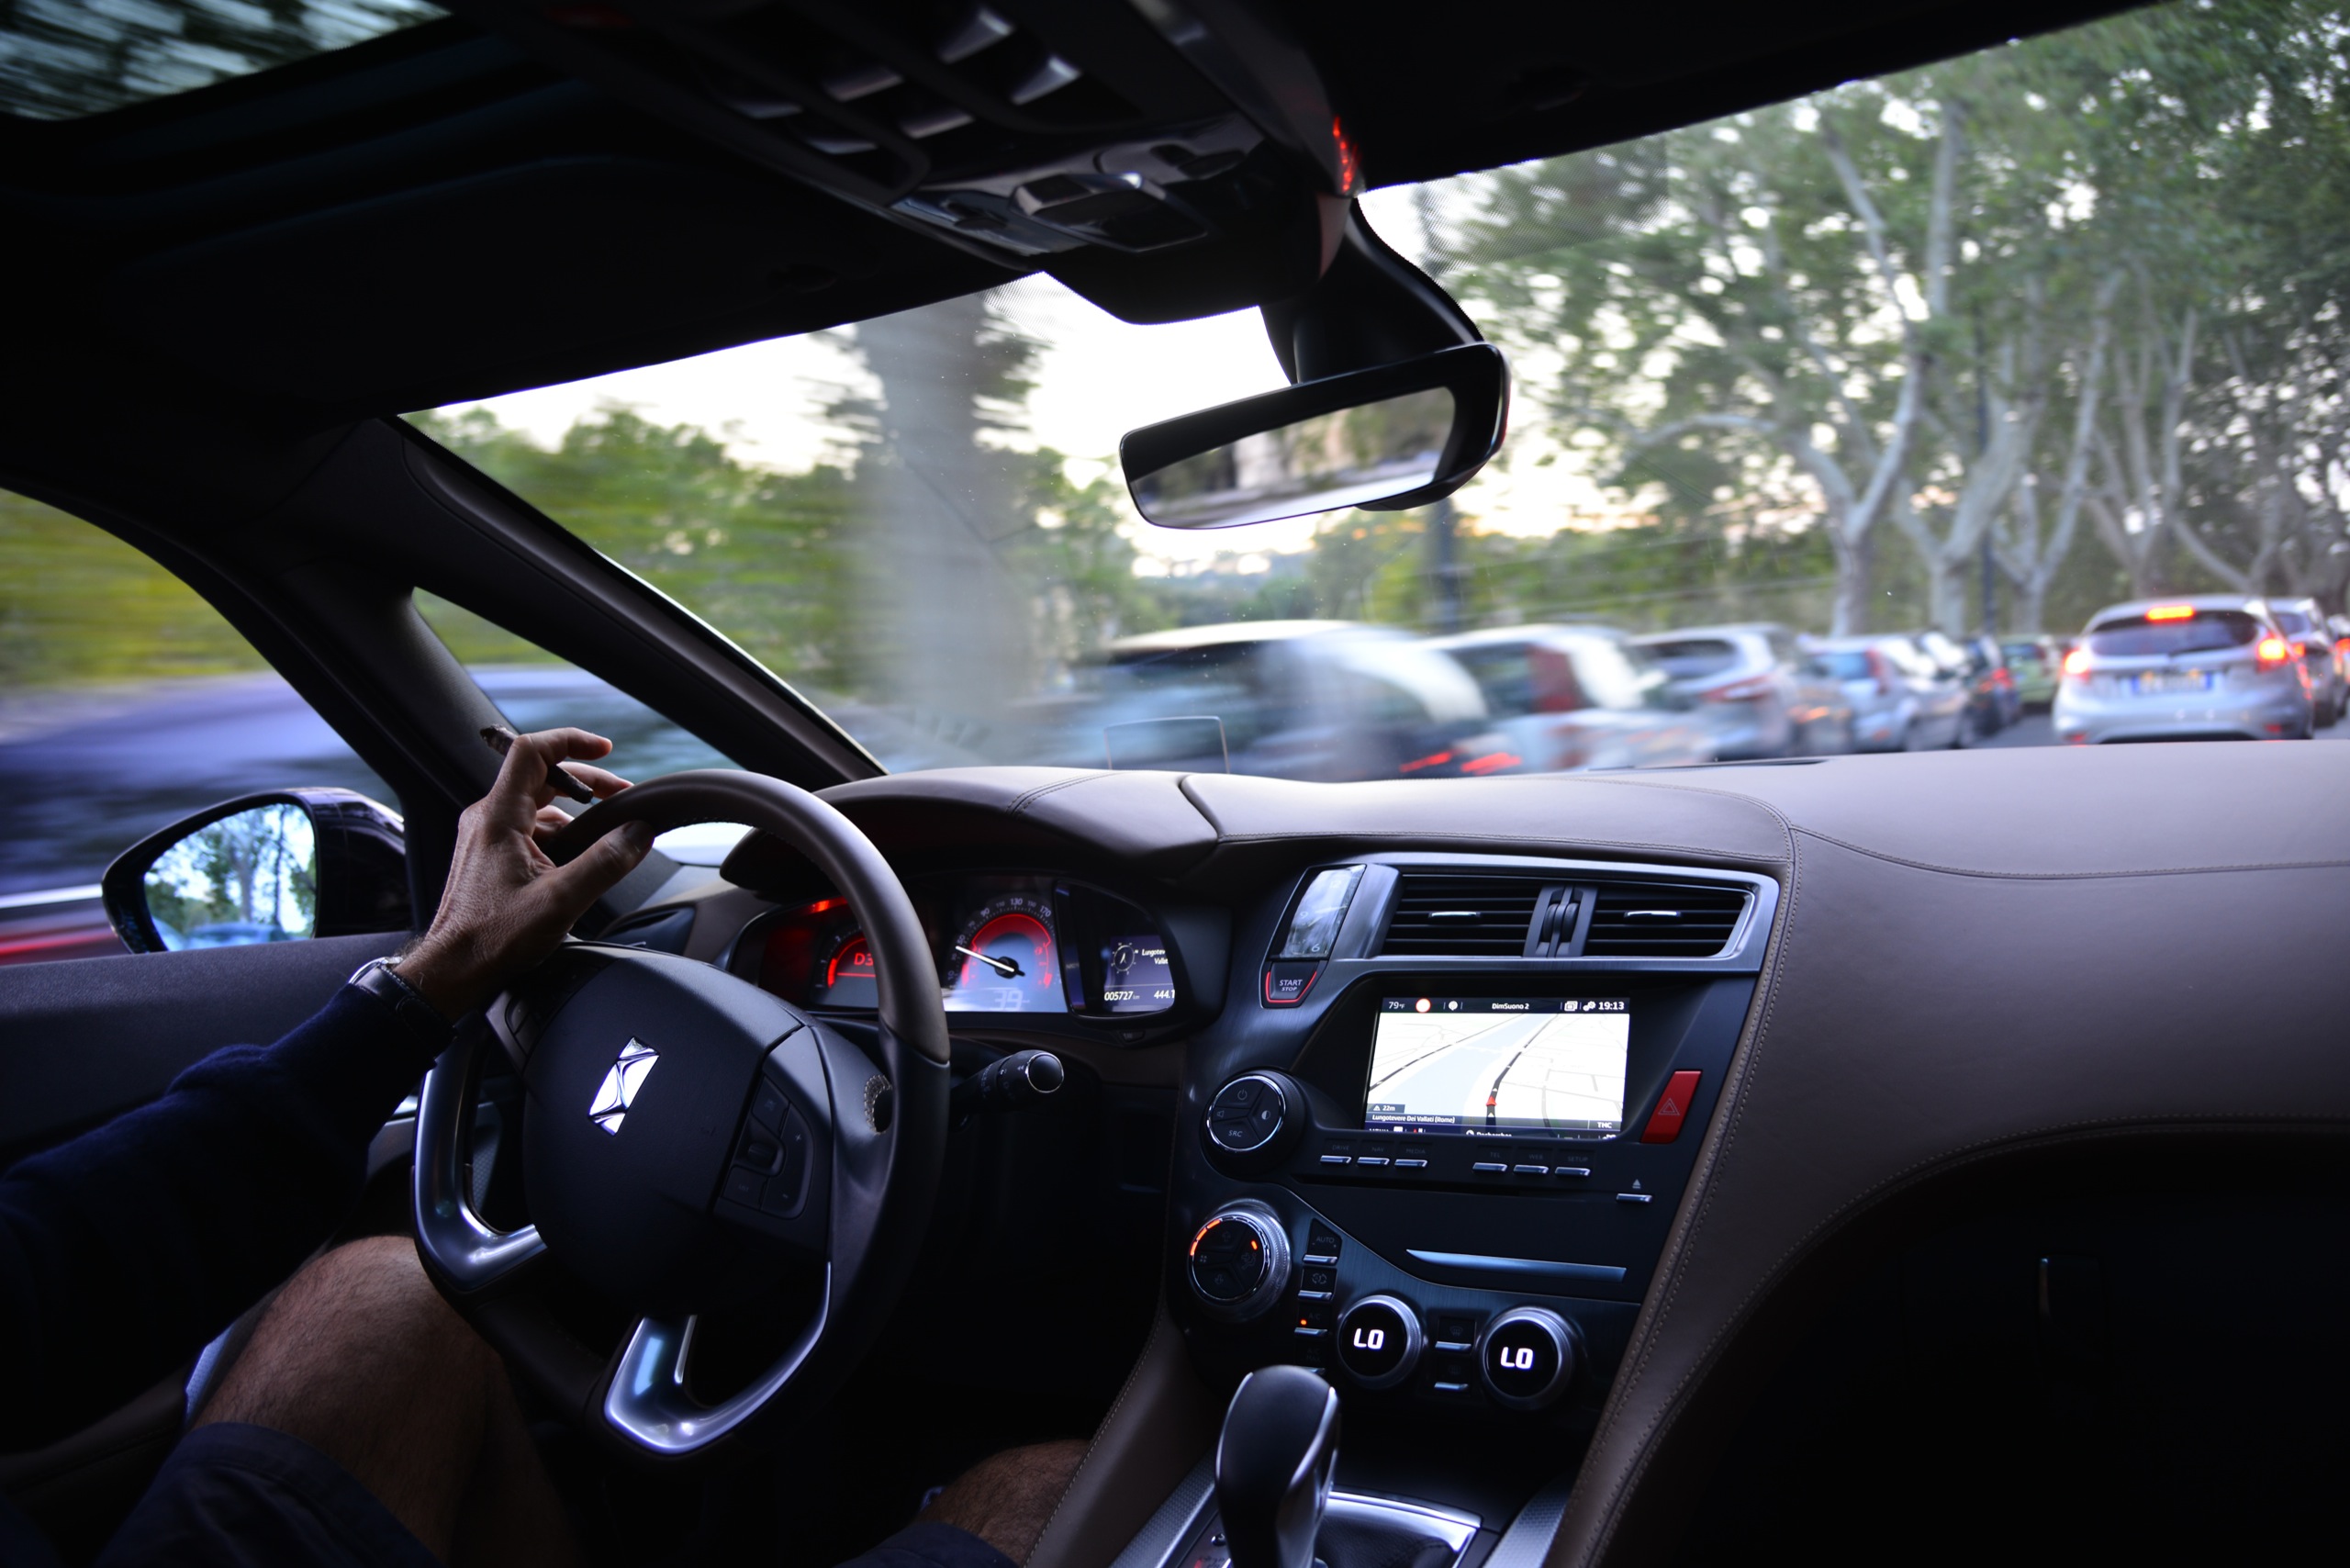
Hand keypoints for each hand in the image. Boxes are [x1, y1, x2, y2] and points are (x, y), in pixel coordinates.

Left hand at [397, 727, 654, 1017]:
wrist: (454, 967)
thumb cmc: (493, 938)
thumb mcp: (560, 901)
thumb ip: (605, 863)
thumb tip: (638, 834)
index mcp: (499, 817)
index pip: (532, 752)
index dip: (570, 741)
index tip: (603, 749)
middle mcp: (487, 818)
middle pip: (541, 775)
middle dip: (587, 781)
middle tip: (621, 795)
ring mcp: (485, 835)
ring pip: (538, 804)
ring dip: (575, 811)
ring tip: (606, 834)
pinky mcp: (488, 854)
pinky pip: (529, 827)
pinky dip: (560, 833)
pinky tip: (577, 860)